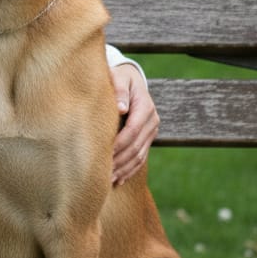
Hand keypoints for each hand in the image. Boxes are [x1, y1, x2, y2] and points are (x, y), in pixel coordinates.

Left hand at [111, 63, 158, 185]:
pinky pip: (140, 157)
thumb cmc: (120, 77)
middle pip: (136, 146)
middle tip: (104, 173)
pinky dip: (130, 169)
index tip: (104, 153)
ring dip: (124, 169)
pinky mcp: (148, 138)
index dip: (119, 143)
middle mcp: (152, 121)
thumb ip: (119, 91)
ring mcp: (152, 131)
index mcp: (145, 106)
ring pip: (139, 155)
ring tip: (109, 180)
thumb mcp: (119, 77)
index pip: (132, 130)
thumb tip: (121, 109)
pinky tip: (118, 180)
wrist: (131, 79)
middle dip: (120, 160)